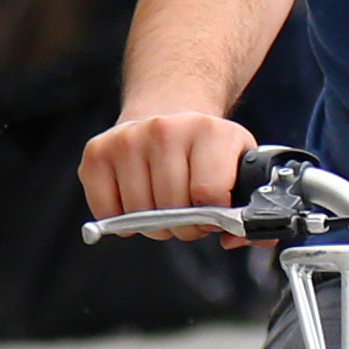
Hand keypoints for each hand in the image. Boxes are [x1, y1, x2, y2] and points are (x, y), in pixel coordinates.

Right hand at [81, 107, 257, 226]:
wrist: (168, 109)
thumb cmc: (204, 147)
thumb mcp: (239, 165)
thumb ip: (251, 208)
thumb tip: (238, 238)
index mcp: (210, 132)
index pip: (208, 195)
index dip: (213, 218)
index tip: (213, 214)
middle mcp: (166, 129)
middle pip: (173, 210)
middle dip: (184, 225)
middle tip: (188, 213)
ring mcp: (128, 139)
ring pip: (140, 215)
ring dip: (154, 224)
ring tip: (165, 205)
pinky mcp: (97, 152)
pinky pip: (107, 211)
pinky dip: (121, 219)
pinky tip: (137, 201)